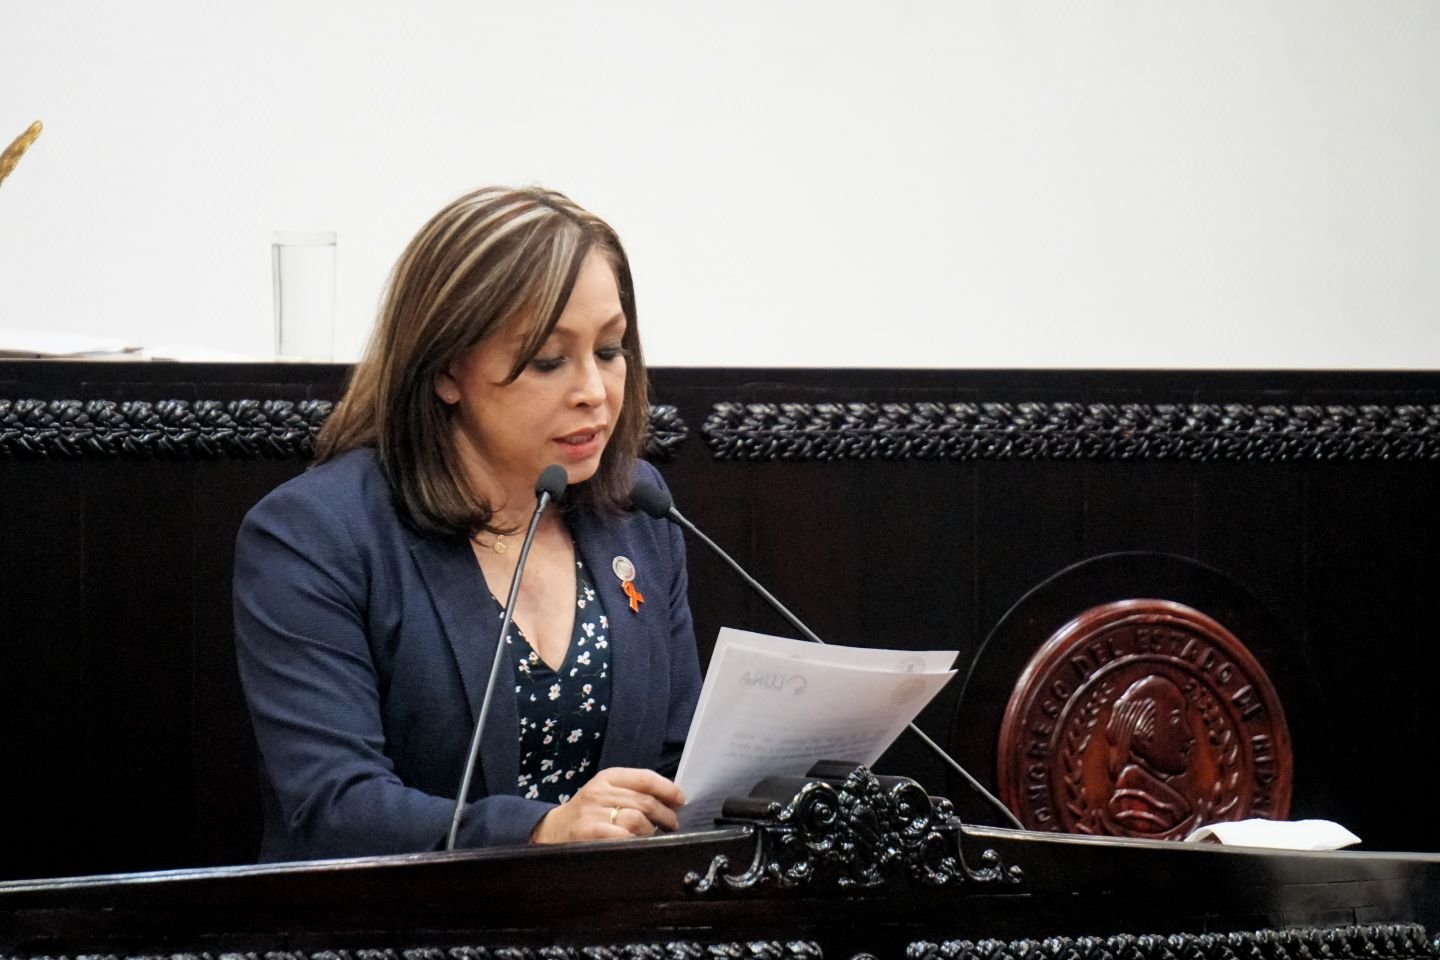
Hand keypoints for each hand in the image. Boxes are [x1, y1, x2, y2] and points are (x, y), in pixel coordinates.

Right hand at [531, 767, 684, 842]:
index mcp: (607, 777)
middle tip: (673, 825)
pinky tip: (638, 846)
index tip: (680, 800)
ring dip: (651, 831)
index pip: (645, 778)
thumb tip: (671, 801)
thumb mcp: (605, 793)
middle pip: (645, 801)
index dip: (668, 789)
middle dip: (665, 815)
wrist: (551, 831)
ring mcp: (593, 813)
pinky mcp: (589, 833)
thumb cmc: (586, 814)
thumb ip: (632, 793)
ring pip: (637, 820)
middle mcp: (600, 791)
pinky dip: (635, 841)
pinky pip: (622, 837)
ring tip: (653, 837)